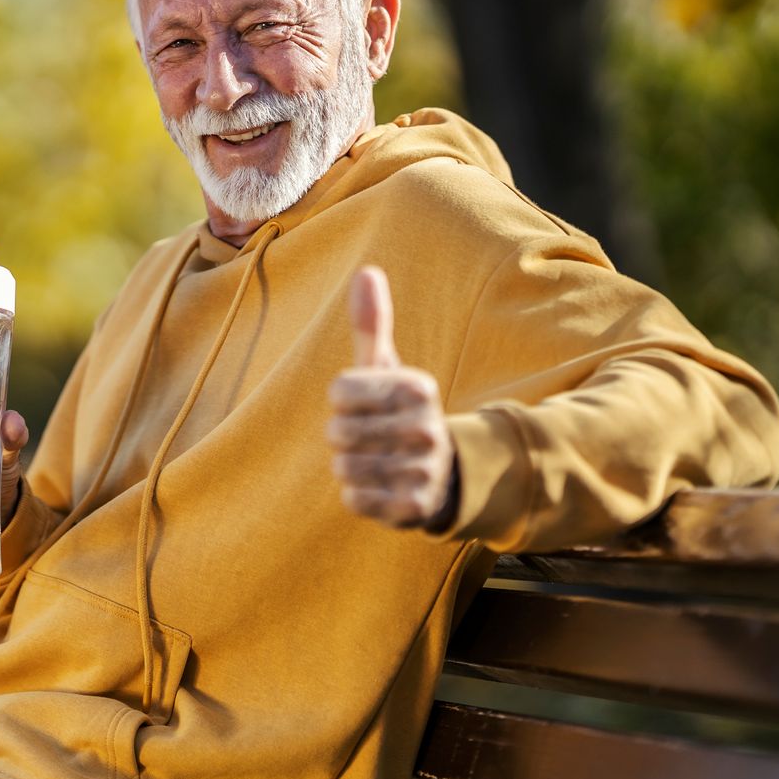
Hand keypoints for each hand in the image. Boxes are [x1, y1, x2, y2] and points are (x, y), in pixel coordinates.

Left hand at [329, 267, 455, 528]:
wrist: (441, 475)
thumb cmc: (398, 411)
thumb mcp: (386, 368)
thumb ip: (372, 324)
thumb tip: (367, 271)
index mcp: (418, 387)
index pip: (339, 390)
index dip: (342, 401)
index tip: (366, 405)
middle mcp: (427, 427)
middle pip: (337, 431)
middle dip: (343, 436)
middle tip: (370, 437)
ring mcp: (424, 469)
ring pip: (344, 467)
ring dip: (350, 467)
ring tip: (376, 461)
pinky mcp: (415, 507)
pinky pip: (355, 499)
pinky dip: (358, 496)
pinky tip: (380, 488)